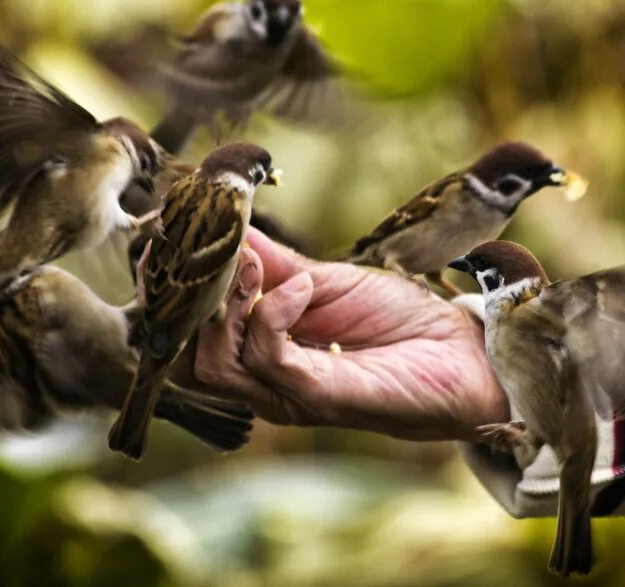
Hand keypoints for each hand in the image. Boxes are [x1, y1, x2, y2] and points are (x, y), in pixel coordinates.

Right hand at [177, 228, 508, 441]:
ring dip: (228, 303)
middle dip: (187, 298)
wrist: (461, 352)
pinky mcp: (316, 397)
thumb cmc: (398, 319)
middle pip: (185, 354)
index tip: (163, 240)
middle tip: (212, 249)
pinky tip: (301, 288)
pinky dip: (273, 314)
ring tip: (258, 266)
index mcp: (260, 348)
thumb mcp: (325, 279)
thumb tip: (228, 227)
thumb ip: (273, 263)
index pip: (186, 333)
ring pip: (214, 363)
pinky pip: (268, 359)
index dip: (166, 291)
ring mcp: (286, 392)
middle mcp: (263, 378)